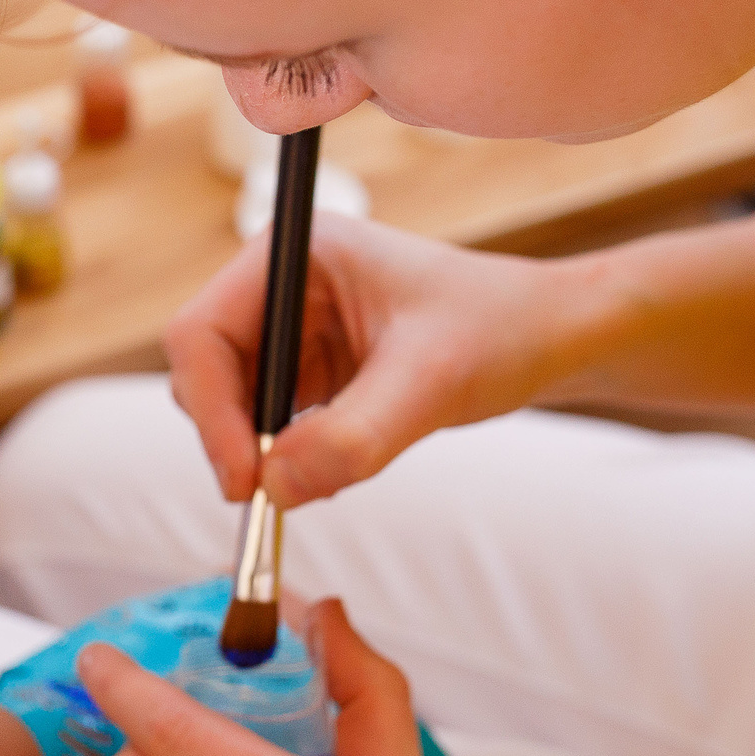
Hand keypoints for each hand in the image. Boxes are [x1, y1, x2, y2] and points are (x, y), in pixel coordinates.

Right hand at [164, 213, 602, 506]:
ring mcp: (293, 330)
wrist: (553, 339)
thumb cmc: (501, 331)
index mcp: (296, 255)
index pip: (200, 333)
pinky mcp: (311, 372)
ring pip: (232, 407)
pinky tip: (339, 467)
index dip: (210, 409)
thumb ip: (352, 437)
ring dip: (261, 453)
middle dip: (232, 438)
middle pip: (205, 373)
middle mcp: (282, 287)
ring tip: (326, 476)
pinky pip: (269, 426)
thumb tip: (273, 490)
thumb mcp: (431, 382)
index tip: (245, 480)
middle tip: (270, 500)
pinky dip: (289, 460)